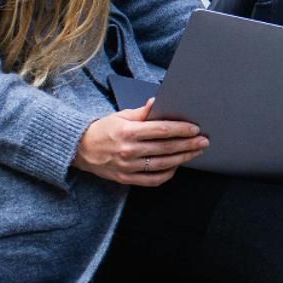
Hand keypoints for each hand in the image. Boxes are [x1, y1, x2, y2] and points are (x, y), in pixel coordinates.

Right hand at [72, 100, 207, 185]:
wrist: (79, 149)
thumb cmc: (102, 130)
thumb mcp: (120, 116)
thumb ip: (142, 112)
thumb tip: (157, 102)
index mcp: (128, 132)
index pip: (161, 130)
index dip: (181, 129)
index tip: (195, 128)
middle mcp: (129, 150)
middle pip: (166, 148)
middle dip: (188, 144)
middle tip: (204, 141)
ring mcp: (127, 166)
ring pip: (163, 164)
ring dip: (183, 158)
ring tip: (196, 152)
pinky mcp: (126, 178)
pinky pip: (152, 180)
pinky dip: (167, 174)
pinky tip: (176, 166)